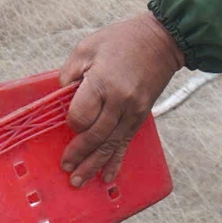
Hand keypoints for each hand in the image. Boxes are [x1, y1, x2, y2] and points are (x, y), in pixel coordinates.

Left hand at [57, 13, 184, 184]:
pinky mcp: (142, 116)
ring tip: (79, 181)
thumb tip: (60, 98)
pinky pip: (126, 143)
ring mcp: (133, 111)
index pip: (80, 116)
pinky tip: (108, 177)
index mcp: (102, 82)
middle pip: (95, 137)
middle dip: (78, 155)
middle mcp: (119, 101)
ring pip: (110, 145)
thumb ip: (70, 73)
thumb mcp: (87, 48)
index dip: (71, 123)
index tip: (68, 122)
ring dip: (93, 165)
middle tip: (66, 168)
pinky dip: (116, 161)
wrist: (161, 41)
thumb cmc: (121, 41)